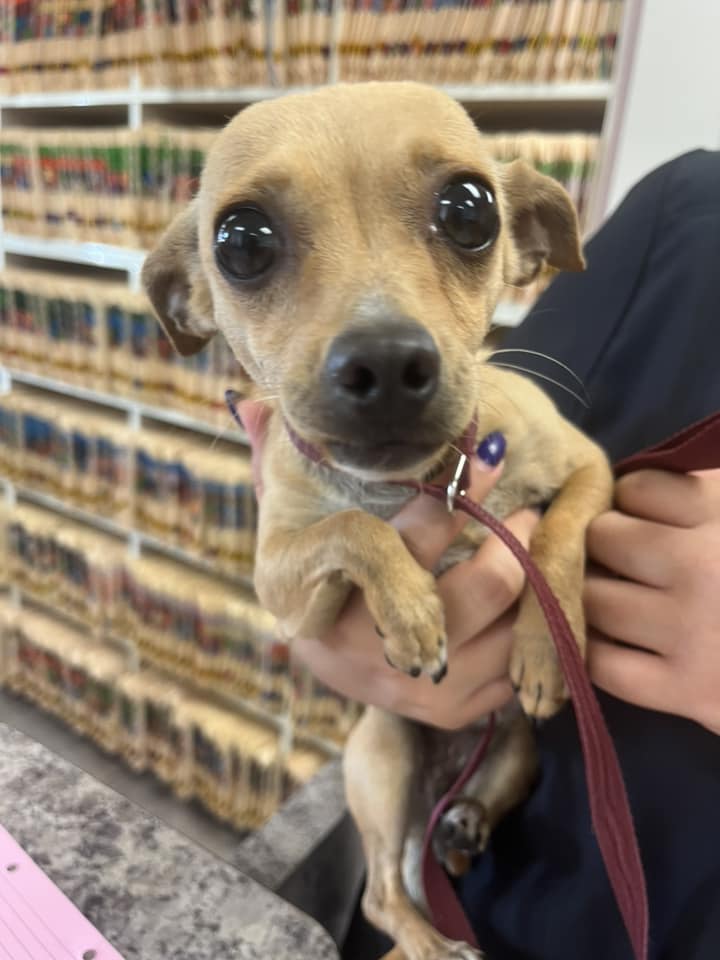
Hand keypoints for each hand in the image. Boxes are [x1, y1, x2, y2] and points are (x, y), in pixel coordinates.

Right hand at [238, 399, 536, 729]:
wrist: (332, 659)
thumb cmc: (315, 566)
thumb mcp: (290, 510)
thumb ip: (276, 458)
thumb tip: (251, 402)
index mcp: (303, 590)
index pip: (377, 543)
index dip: (443, 499)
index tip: (491, 455)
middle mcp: (352, 648)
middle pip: (471, 592)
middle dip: (513, 543)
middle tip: (528, 510)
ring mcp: (405, 684)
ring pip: (506, 629)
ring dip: (532, 581)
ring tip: (532, 542)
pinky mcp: (447, 711)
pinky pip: (517, 666)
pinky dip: (530, 628)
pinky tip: (527, 596)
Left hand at [586, 469, 719, 733]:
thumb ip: (698, 493)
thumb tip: (626, 490)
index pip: (637, 489)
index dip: (631, 500)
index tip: (643, 515)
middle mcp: (704, 566)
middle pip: (603, 539)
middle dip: (605, 545)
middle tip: (622, 561)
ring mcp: (694, 629)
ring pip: (593, 600)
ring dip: (594, 598)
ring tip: (619, 600)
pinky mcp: (689, 689)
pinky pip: (602, 663)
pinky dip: (599, 652)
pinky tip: (620, 643)